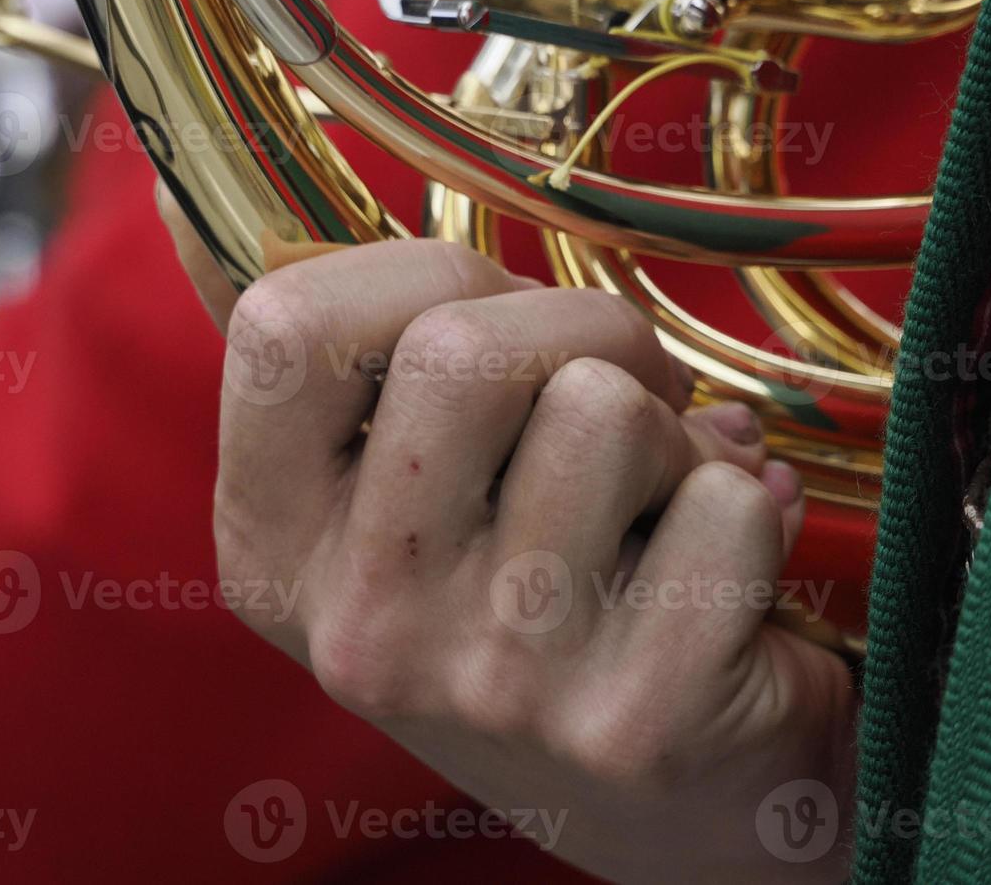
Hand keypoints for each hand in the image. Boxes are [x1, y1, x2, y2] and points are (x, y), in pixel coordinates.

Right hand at [160, 184, 855, 882]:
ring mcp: (492, 682)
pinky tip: (721, 565)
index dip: (418, 272)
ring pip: (605, 414)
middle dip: (586, 330)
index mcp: (274, 550)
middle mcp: (360, 628)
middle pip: (462, 353)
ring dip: (668, 429)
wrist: (668, 803)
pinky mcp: (631, 722)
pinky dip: (750, 502)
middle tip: (624, 391)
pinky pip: (726, 502)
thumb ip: (360, 367)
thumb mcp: (399, 503)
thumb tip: (239, 187)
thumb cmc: (530, 604)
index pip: (286, 326)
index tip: (489, 317)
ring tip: (661, 498)